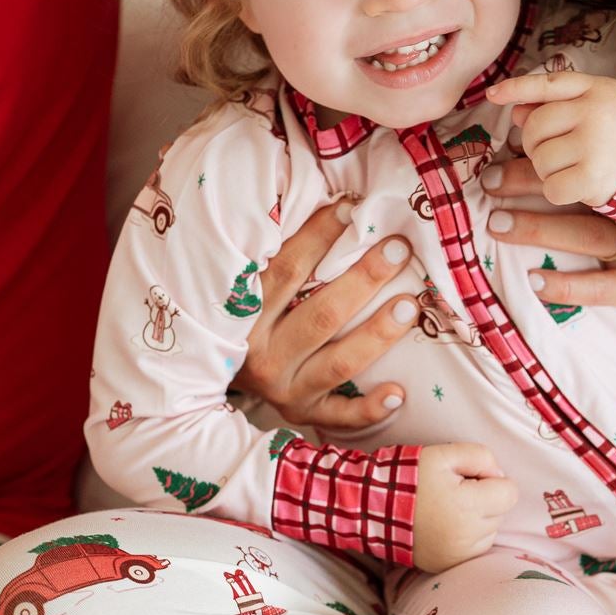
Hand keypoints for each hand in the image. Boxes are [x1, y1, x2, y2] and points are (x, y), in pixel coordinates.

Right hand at [234, 199, 417, 430]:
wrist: (206, 383)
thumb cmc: (239, 320)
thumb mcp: (241, 287)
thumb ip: (271, 254)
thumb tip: (314, 197)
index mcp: (243, 317)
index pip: (285, 272)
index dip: (318, 238)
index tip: (351, 209)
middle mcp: (263, 356)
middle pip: (321, 316)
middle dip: (363, 281)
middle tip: (398, 250)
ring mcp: (284, 390)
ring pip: (338, 363)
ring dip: (377, 335)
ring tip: (409, 307)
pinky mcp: (302, 415)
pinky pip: (340, 417)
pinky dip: (371, 408)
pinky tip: (400, 393)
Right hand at [412, 444, 518, 572]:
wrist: (374, 507)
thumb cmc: (411, 476)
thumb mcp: (444, 453)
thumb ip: (481, 456)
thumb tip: (499, 474)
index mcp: (469, 505)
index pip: (510, 493)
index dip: (493, 480)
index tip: (470, 479)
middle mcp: (468, 536)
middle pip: (500, 513)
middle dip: (485, 500)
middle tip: (454, 493)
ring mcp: (458, 555)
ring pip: (490, 532)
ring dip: (478, 520)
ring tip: (448, 510)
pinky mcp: (448, 566)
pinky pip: (474, 550)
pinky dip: (467, 538)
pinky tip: (446, 527)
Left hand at [483, 157, 615, 329]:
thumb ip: (595, 182)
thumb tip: (537, 150)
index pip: (585, 164)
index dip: (544, 155)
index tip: (506, 147)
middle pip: (581, 194)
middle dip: (531, 184)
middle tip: (489, 182)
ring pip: (587, 236)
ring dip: (539, 229)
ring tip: (497, 225)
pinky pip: (599, 287)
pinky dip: (566, 286)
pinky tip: (534, 282)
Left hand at [485, 69, 615, 206]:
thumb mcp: (595, 108)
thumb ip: (557, 104)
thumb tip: (516, 111)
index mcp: (596, 90)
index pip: (549, 83)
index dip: (517, 88)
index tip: (492, 95)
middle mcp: (594, 112)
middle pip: (535, 128)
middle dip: (537, 144)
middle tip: (559, 151)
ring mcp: (594, 145)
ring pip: (540, 160)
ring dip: (548, 170)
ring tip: (574, 167)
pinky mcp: (592, 177)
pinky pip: (551, 187)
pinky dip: (557, 191)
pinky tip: (577, 186)